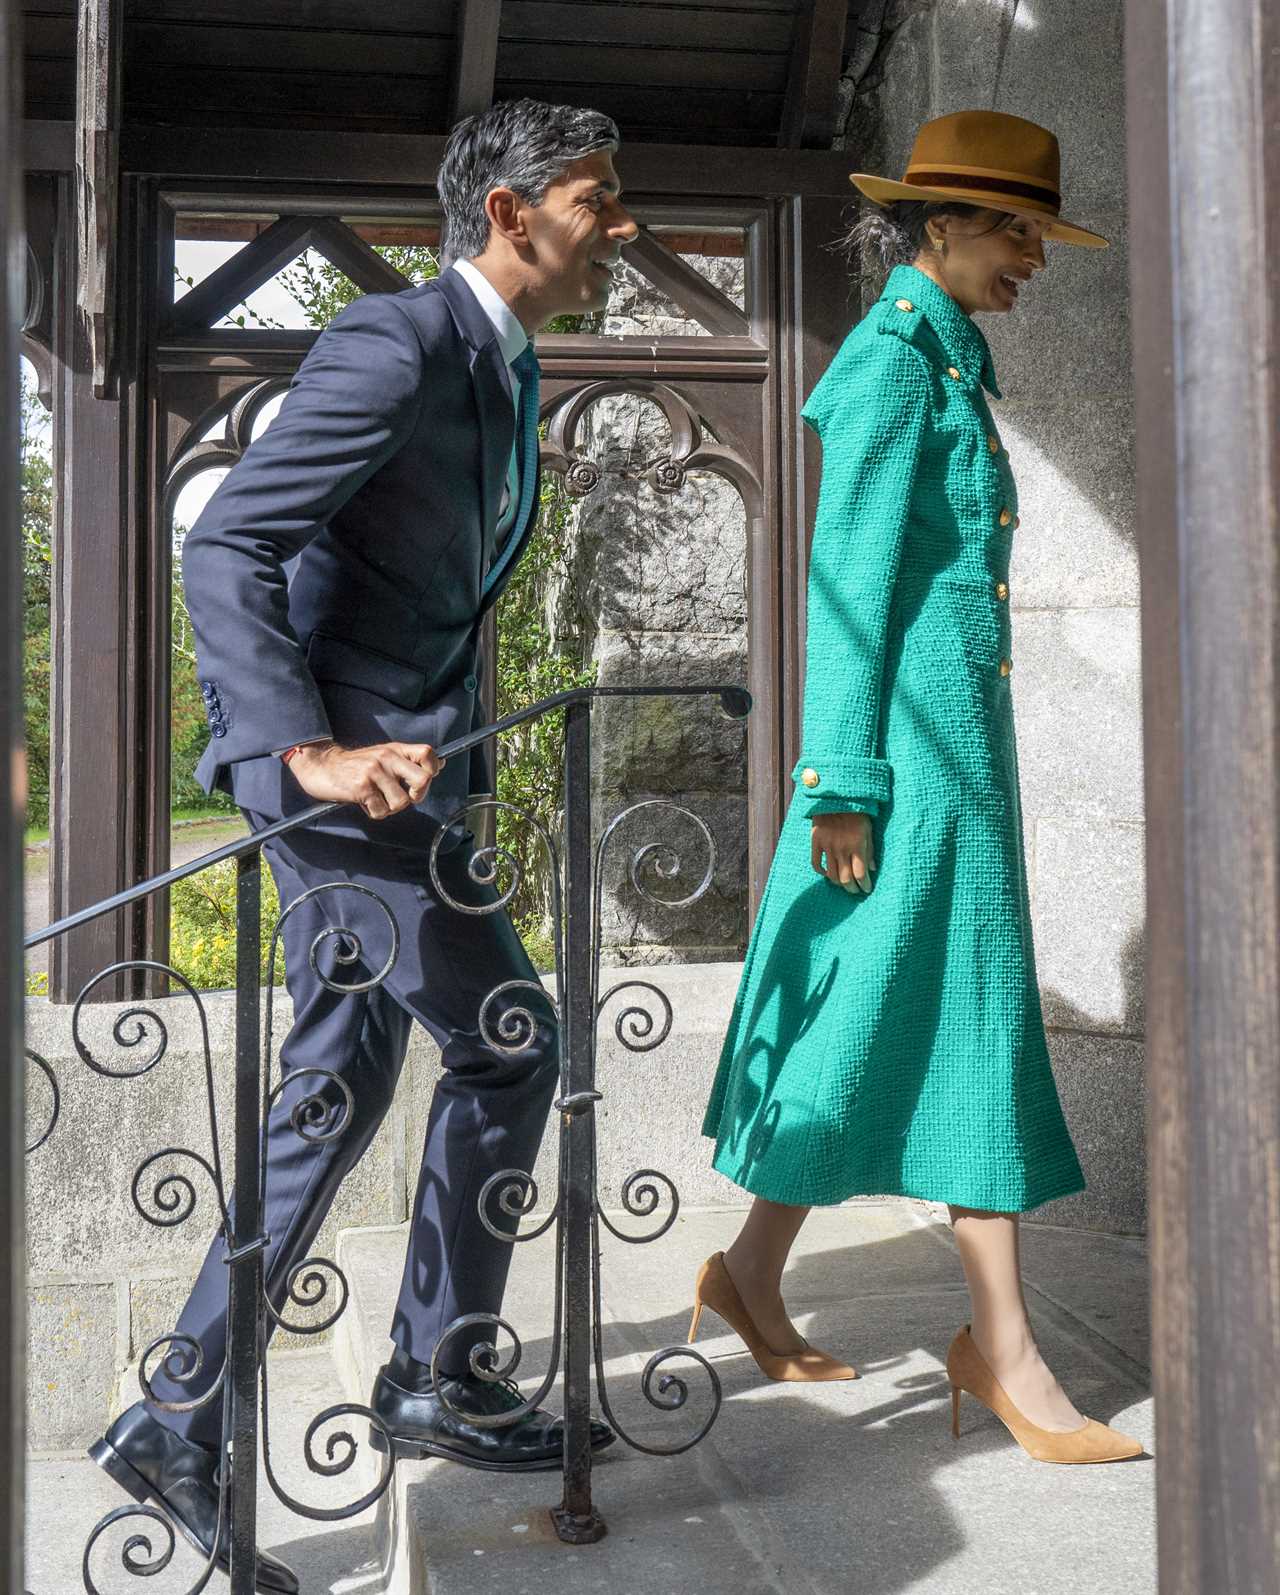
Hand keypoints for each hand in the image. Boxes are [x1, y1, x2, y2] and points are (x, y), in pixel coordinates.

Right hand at [286, 739, 444, 819]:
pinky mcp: (361, 787)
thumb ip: (410, 759)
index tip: (423, 780)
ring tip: (378, 799)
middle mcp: (387, 758)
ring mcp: (374, 772)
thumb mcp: (385, 754)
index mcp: (395, 749)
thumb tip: (441, 764)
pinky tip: (365, 802)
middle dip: (417, 795)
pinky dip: (374, 812)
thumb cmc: (355, 765)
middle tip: (405, 797)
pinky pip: (381, 811)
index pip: (428, 753)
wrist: (321, 766)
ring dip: (391, 807)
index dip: (433, 769)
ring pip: (402, 802)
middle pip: (423, 780)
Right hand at [811, 811, 876, 894]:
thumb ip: (871, 850)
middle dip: (851, 889)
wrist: (836, 795)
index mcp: (857, 845)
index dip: (864, 885)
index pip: (860, 874)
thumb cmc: (857, 812)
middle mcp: (842, 848)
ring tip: (843, 884)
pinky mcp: (816, 841)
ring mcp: (827, 845)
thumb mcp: (869, 829)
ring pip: (831, 874)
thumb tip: (873, 868)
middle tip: (855, 891)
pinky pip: (816, 863)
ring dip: (838, 883)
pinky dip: (821, 872)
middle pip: (845, 878)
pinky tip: (827, 874)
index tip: (867, 889)